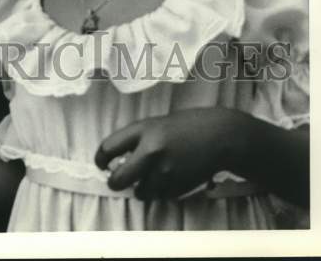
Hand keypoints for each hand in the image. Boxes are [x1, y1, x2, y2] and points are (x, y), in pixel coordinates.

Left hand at [95, 108, 245, 200]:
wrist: (219, 136)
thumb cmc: (186, 125)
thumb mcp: (156, 124)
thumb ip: (136, 139)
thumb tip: (116, 159)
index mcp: (144, 130)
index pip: (109, 147)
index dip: (101, 158)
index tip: (102, 163)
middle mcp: (152, 151)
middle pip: (119, 179)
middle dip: (114, 182)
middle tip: (115, 180)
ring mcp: (165, 172)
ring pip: (139, 192)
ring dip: (139, 188)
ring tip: (148, 176)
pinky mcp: (178, 187)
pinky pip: (158, 196)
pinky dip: (158, 191)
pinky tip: (167, 178)